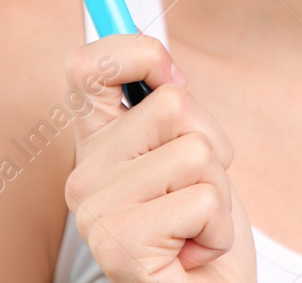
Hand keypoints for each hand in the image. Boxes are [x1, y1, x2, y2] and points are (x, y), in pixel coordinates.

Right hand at [63, 35, 255, 280]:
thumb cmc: (199, 225)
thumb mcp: (189, 152)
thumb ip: (172, 111)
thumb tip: (166, 64)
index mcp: (96, 142)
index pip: (86, 66)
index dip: (135, 50)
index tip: (168, 73)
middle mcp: (83, 174)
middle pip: (172, 103)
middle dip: (211, 143)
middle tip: (197, 188)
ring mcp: (96, 211)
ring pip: (195, 151)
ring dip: (218, 191)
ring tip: (196, 223)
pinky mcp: (121, 246)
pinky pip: (203, 200)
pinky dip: (218, 228)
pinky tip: (193, 251)